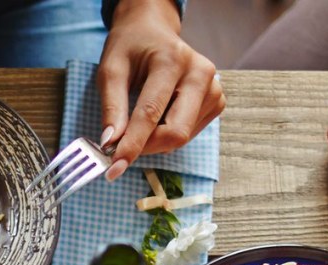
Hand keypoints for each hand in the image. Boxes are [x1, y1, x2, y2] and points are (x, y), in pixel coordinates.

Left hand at [98, 0, 223, 180]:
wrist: (154, 32)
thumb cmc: (131, 49)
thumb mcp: (111, 70)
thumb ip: (112, 107)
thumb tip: (110, 143)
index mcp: (173, 60)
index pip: (151, 113)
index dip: (132, 145)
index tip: (114, 168)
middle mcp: (200, 73)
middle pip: (175, 132)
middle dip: (145, 147)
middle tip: (120, 147)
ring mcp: (214, 89)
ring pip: (181, 137)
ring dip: (154, 141)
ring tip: (139, 122)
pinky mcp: (216, 103)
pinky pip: (188, 134)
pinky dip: (167, 136)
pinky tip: (159, 117)